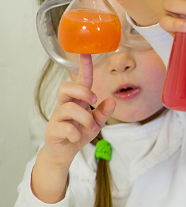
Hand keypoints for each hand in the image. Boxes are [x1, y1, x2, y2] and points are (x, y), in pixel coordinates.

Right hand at [32, 56, 115, 202]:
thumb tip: (112, 100)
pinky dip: (76, 134)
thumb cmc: (79, 133)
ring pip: (68, 108)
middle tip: (94, 100)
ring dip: (85, 118)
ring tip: (90, 127)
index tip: (86, 53)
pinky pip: (66, 128)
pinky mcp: (53, 130)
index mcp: (77, 101)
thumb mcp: (97, 123)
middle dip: (83, 91)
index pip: (80, 81)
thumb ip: (104, 112)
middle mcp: (65, 105)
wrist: (64, 152)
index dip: (83, 67)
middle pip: (66, 87)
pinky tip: (76, 137)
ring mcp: (57, 117)